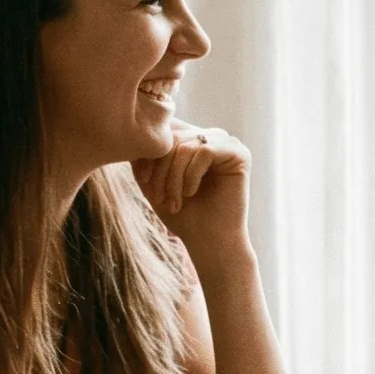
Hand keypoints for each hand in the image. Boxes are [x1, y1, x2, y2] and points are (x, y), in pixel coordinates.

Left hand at [134, 122, 250, 258]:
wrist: (209, 242)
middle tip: (159, 197)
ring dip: (174, 177)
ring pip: (188, 145)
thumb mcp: (154, 182)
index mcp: (195, 141)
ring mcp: (228, 144)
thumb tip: (134, 135)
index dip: (150, 154)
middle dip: (161, 168)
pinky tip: (191, 193)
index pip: (167, 132)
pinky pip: (204, 151)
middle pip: (175, 137)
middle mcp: (213, 138)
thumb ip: (144, 158)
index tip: (143, 180)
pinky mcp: (240, 154)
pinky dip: (191, 175)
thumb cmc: (183, 216)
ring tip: (174, 202)